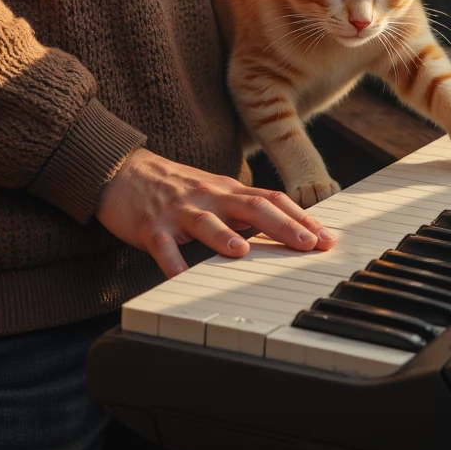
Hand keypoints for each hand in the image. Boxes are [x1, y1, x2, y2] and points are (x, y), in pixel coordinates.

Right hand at [95, 148, 337, 277]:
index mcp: (228, 190)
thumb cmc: (175, 188)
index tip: (327, 238)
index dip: (302, 218)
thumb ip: (244, 209)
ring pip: (206, 221)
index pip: (273, 200)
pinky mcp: (151, 225)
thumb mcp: (214, 193)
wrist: (123, 170)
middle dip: (282, 225)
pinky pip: (163, 245)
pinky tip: (180, 278)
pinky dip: (172, 262)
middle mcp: (210, 196)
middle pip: (251, 206)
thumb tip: (285, 230)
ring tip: (242, 252)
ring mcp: (180, 210)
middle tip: (308, 244)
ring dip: (225, 236)